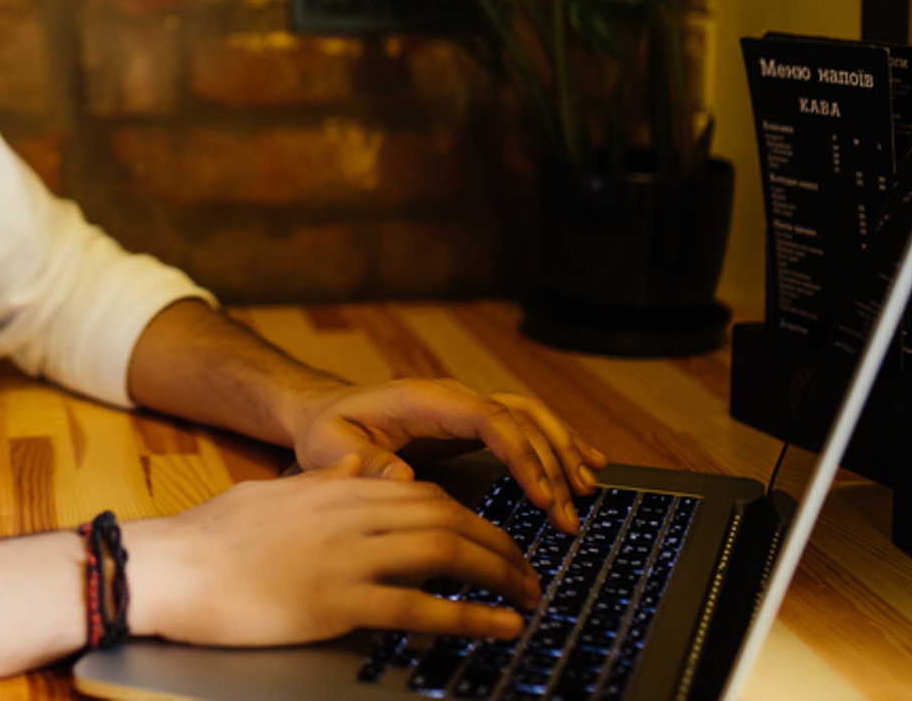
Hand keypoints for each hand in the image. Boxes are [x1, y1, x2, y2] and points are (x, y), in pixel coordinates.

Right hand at [124, 455, 540, 646]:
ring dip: (498, 573)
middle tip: (527, 571)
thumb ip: (324, 482)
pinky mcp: (337, 601)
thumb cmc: (208, 538)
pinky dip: (471, 616)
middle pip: (447, 517)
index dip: (467, 515)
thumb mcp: (272, 493)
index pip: (422, 493)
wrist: (168, 566)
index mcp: (335, 490)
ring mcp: (346, 556)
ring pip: (445, 552)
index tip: (491, 538)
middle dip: (498, 543)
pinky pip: (422, 606)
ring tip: (528, 596)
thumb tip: (364, 464)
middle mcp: (350, 515)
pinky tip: (500, 627)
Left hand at [290, 379, 609, 533]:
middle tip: (569, 515)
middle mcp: (452, 396)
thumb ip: (365, 463)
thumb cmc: (326, 429)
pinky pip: (524, 424)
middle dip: (552, 464)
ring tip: (589, 491)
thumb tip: (405, 478)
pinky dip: (557, 441)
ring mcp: (464, 407)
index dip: (521, 455)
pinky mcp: (470, 423)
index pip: (489, 418)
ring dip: (563, 451)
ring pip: (530, 416)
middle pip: (520, 418)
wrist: (323, 411)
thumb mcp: (330, 447)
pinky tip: (586, 462)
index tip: (541, 496)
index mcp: (422, 399)